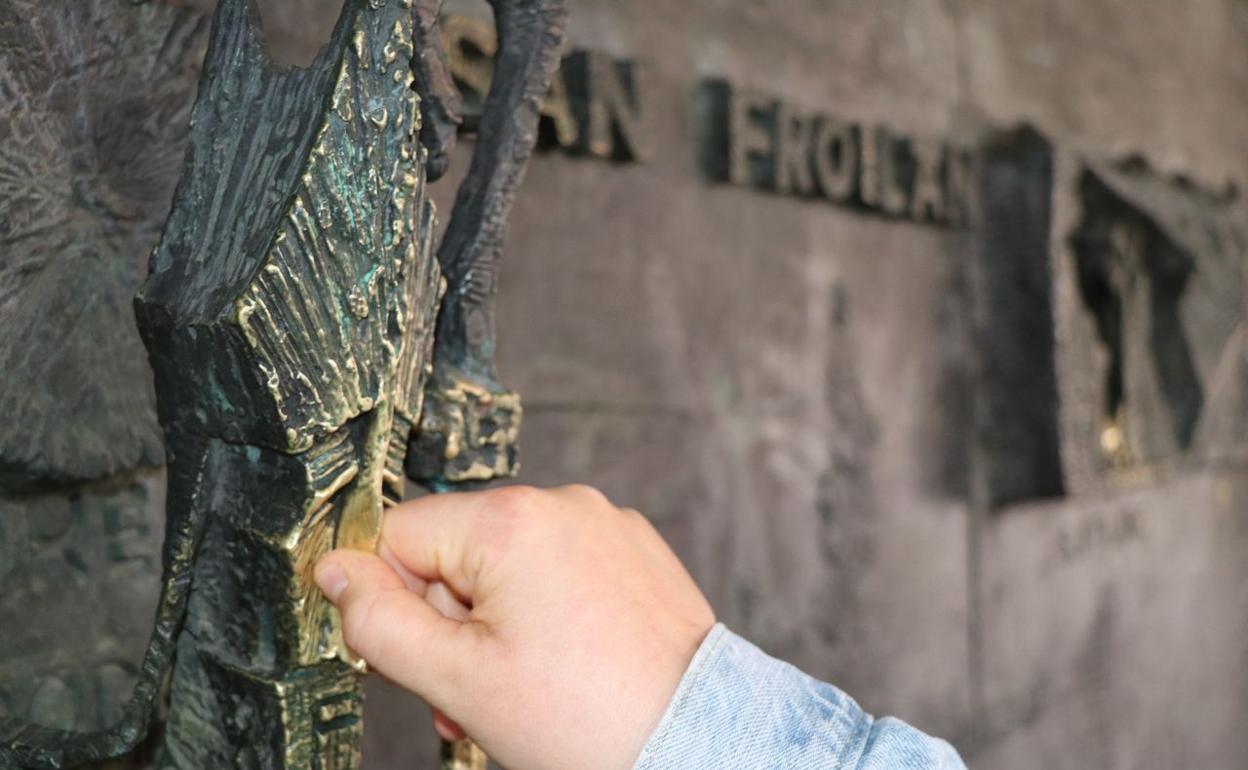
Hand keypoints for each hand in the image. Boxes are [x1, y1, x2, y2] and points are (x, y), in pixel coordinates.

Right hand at [314, 484, 715, 769]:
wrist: (696, 741)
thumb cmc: (589, 720)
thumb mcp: (457, 680)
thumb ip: (378, 621)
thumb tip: (334, 572)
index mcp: (511, 521)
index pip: (399, 536)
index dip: (393, 602)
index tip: (419, 657)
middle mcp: (562, 504)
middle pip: (454, 553)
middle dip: (450, 625)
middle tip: (472, 692)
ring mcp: (606, 524)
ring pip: (507, 567)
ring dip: (495, 626)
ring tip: (522, 690)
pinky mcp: (635, 550)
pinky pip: (561, 570)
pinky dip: (548, 614)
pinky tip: (566, 666)